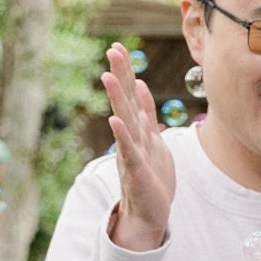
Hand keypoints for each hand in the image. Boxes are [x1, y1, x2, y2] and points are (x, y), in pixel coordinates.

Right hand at [102, 43, 174, 249]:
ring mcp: (132, 153)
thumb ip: (146, 114)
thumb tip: (139, 85)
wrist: (148, 215)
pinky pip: (129, 151)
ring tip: (108, 76)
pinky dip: (122, 136)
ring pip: (125, 121)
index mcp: (138, 129)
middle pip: (125, 101)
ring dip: (117, 99)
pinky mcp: (137, 171)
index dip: (126, 71)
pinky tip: (114, 121)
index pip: (131, 94)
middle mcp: (132, 137)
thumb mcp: (153, 139)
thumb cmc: (151, 177)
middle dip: (120, 75)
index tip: (118, 45)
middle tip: (112, 49)